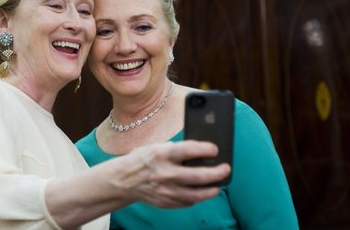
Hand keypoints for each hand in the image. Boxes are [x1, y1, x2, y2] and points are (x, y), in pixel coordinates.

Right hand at [112, 140, 230, 207]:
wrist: (123, 180)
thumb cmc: (143, 159)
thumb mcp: (157, 147)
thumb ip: (177, 150)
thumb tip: (201, 152)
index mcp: (161, 154)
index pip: (188, 150)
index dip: (205, 149)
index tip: (216, 149)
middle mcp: (164, 173)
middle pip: (197, 176)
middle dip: (215, 173)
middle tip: (225, 169)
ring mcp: (165, 191)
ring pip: (195, 195)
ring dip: (211, 190)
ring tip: (218, 185)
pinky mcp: (165, 202)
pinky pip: (186, 202)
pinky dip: (197, 197)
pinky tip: (203, 192)